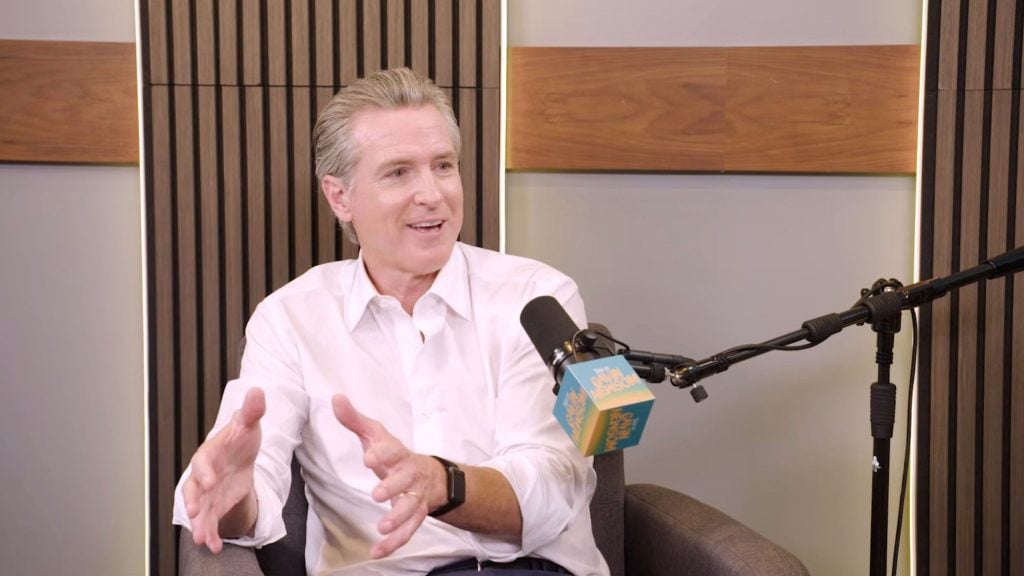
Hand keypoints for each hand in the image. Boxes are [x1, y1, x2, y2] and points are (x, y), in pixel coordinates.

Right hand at [183, 387, 265, 552]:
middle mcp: (203, 476)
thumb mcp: (248, 424)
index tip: (209, 482)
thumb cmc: (240, 438)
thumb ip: (251, 411)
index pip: (202, 463)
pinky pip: (210, 522)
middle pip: (193, 490)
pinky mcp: (215, 506)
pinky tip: (215, 547)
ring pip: (199, 510)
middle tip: (193, 515)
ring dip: (200, 525)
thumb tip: (258, 390)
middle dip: (192, 503)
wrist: (241, 454)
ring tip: (203, 540)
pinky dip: (212, 534)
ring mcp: (207, 494)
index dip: (204, 472)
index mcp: (208, 454)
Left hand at [332, 394, 441, 558]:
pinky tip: (377, 551)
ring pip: (412, 508)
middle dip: (393, 487)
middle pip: (405, 480)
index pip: (392, 450)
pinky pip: (409, 531)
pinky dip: (395, 542)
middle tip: (377, 494)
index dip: (382, 453)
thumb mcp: (376, 435)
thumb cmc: (397, 454)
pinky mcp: (417, 515)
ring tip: (382, 527)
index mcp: (399, 453)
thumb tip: (335, 398)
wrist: (433, 475)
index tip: (369, 458)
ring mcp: (416, 497)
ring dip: (398, 519)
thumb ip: (354, 420)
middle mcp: (411, 475)